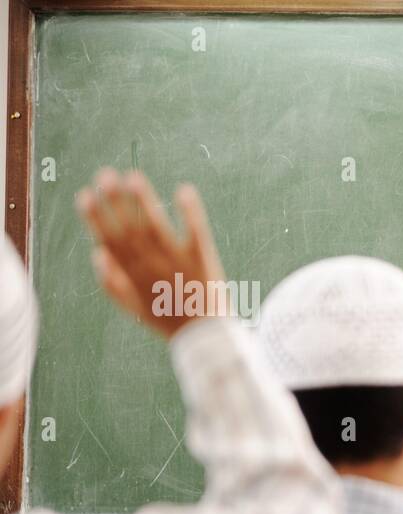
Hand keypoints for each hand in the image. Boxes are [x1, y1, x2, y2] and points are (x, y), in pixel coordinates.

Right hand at [77, 168, 226, 338]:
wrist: (206, 339)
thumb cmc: (167, 319)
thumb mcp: (133, 308)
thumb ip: (112, 283)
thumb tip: (97, 253)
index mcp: (132, 276)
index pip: (110, 242)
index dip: (96, 218)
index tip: (85, 195)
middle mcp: (152, 266)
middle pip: (130, 229)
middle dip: (116, 202)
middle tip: (105, 175)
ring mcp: (178, 262)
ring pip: (157, 227)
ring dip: (144, 202)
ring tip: (132, 177)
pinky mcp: (204, 260)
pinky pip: (196, 232)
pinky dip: (190, 212)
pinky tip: (184, 190)